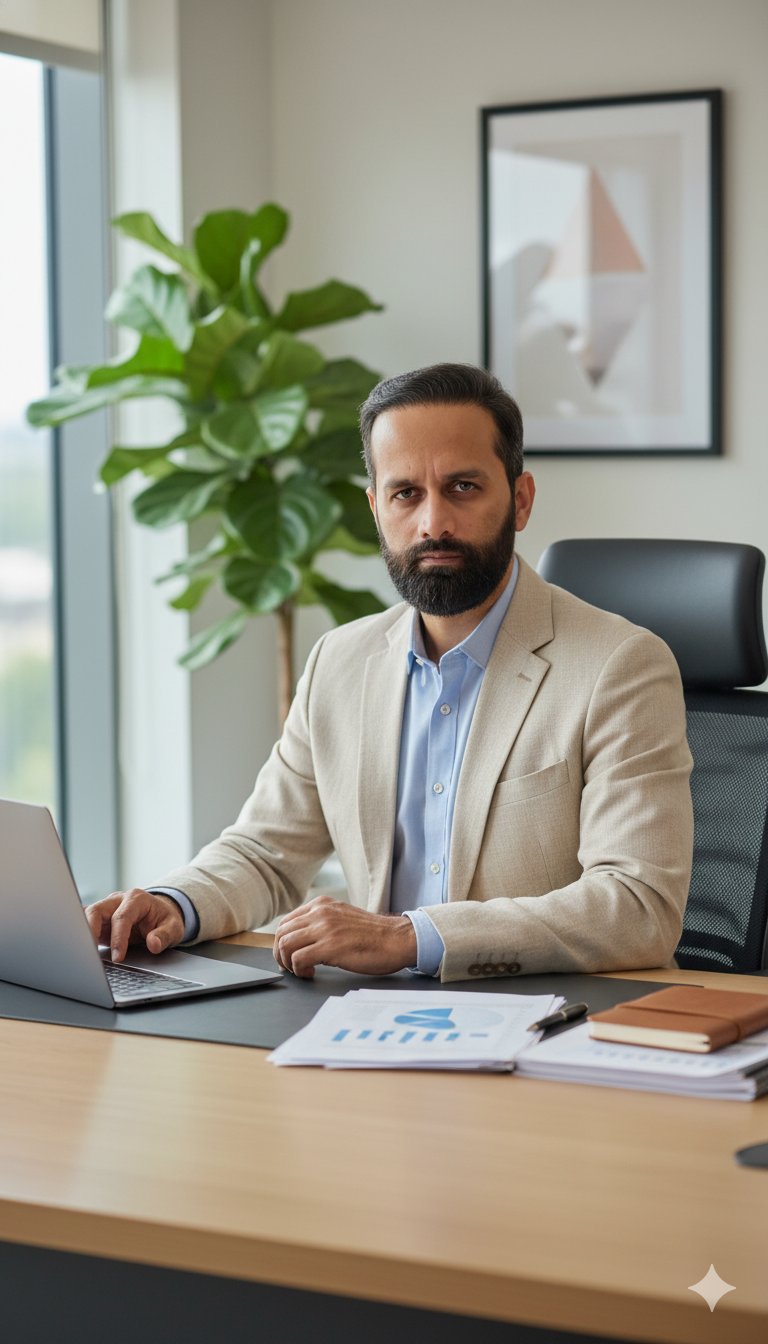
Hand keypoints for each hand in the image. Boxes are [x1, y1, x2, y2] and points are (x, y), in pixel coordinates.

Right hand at [85, 889, 184, 961]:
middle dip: (91, 931)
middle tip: (91, 953)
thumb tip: (153, 944)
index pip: (121, 917)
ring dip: (82, 933)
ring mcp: (107, 908)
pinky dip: (80, 932)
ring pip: (86, 915)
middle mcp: (118, 900)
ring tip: (84, 952)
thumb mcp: (174, 928)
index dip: (117, 938)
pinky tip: (78, 946)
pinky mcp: (100, 919)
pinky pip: (85, 921)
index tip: (117, 957)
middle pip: (96, 911)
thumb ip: (164, 936)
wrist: (160, 914)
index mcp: (136, 899)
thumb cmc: (165, 920)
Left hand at [274, 894, 416, 978]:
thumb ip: (322, 922)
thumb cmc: (374, 934)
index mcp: (322, 904)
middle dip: (280, 954)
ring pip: (286, 945)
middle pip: (281, 933)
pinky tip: (311, 973)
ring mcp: (324, 928)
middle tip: (290, 967)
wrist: (397, 939)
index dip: (281, 942)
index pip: (286, 922)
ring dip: (288, 963)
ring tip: (302, 971)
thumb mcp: (342, 918)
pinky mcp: (330, 946)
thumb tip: (301, 940)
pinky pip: (298, 959)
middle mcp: (320, 913)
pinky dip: (299, 970)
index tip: (287, 956)